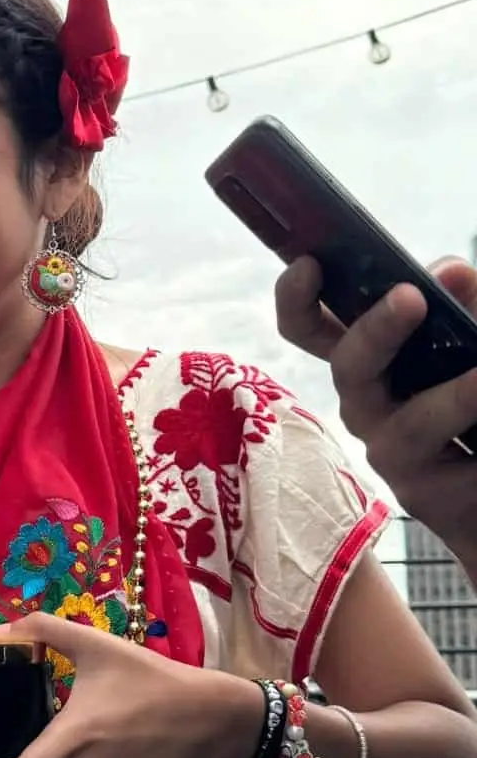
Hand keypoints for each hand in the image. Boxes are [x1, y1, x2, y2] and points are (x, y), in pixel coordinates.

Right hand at [275, 255, 476, 565]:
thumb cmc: (473, 402)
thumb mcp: (471, 338)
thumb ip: (463, 302)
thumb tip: (450, 271)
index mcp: (366, 358)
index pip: (311, 327)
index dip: (298, 298)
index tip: (310, 263)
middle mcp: (364, 403)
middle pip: (347, 366)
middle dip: (376, 330)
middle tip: (410, 297)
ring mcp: (388, 451)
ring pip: (411, 423)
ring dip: (456, 394)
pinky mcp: (422, 493)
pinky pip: (455, 468)